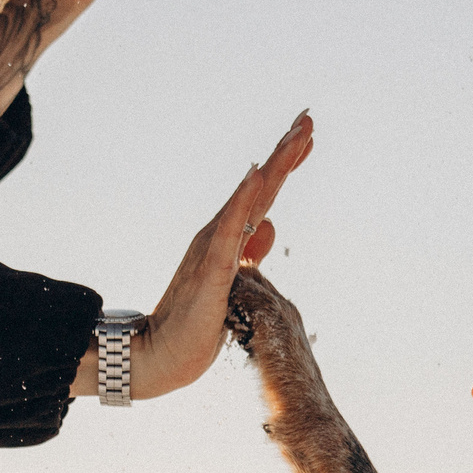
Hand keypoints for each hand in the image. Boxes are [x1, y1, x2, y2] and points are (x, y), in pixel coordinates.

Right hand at [70, 111, 314, 401]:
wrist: (164, 354)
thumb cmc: (198, 322)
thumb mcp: (235, 283)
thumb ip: (249, 252)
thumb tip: (269, 224)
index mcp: (228, 238)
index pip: (262, 195)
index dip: (284, 165)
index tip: (305, 136)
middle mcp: (219, 233)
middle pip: (259, 186)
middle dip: (285, 152)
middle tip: (308, 118)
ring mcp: (214, 248)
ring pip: (249, 197)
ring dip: (273, 165)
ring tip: (295, 137)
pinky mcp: (212, 268)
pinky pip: (230, 228)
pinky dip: (244, 199)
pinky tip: (257, 175)